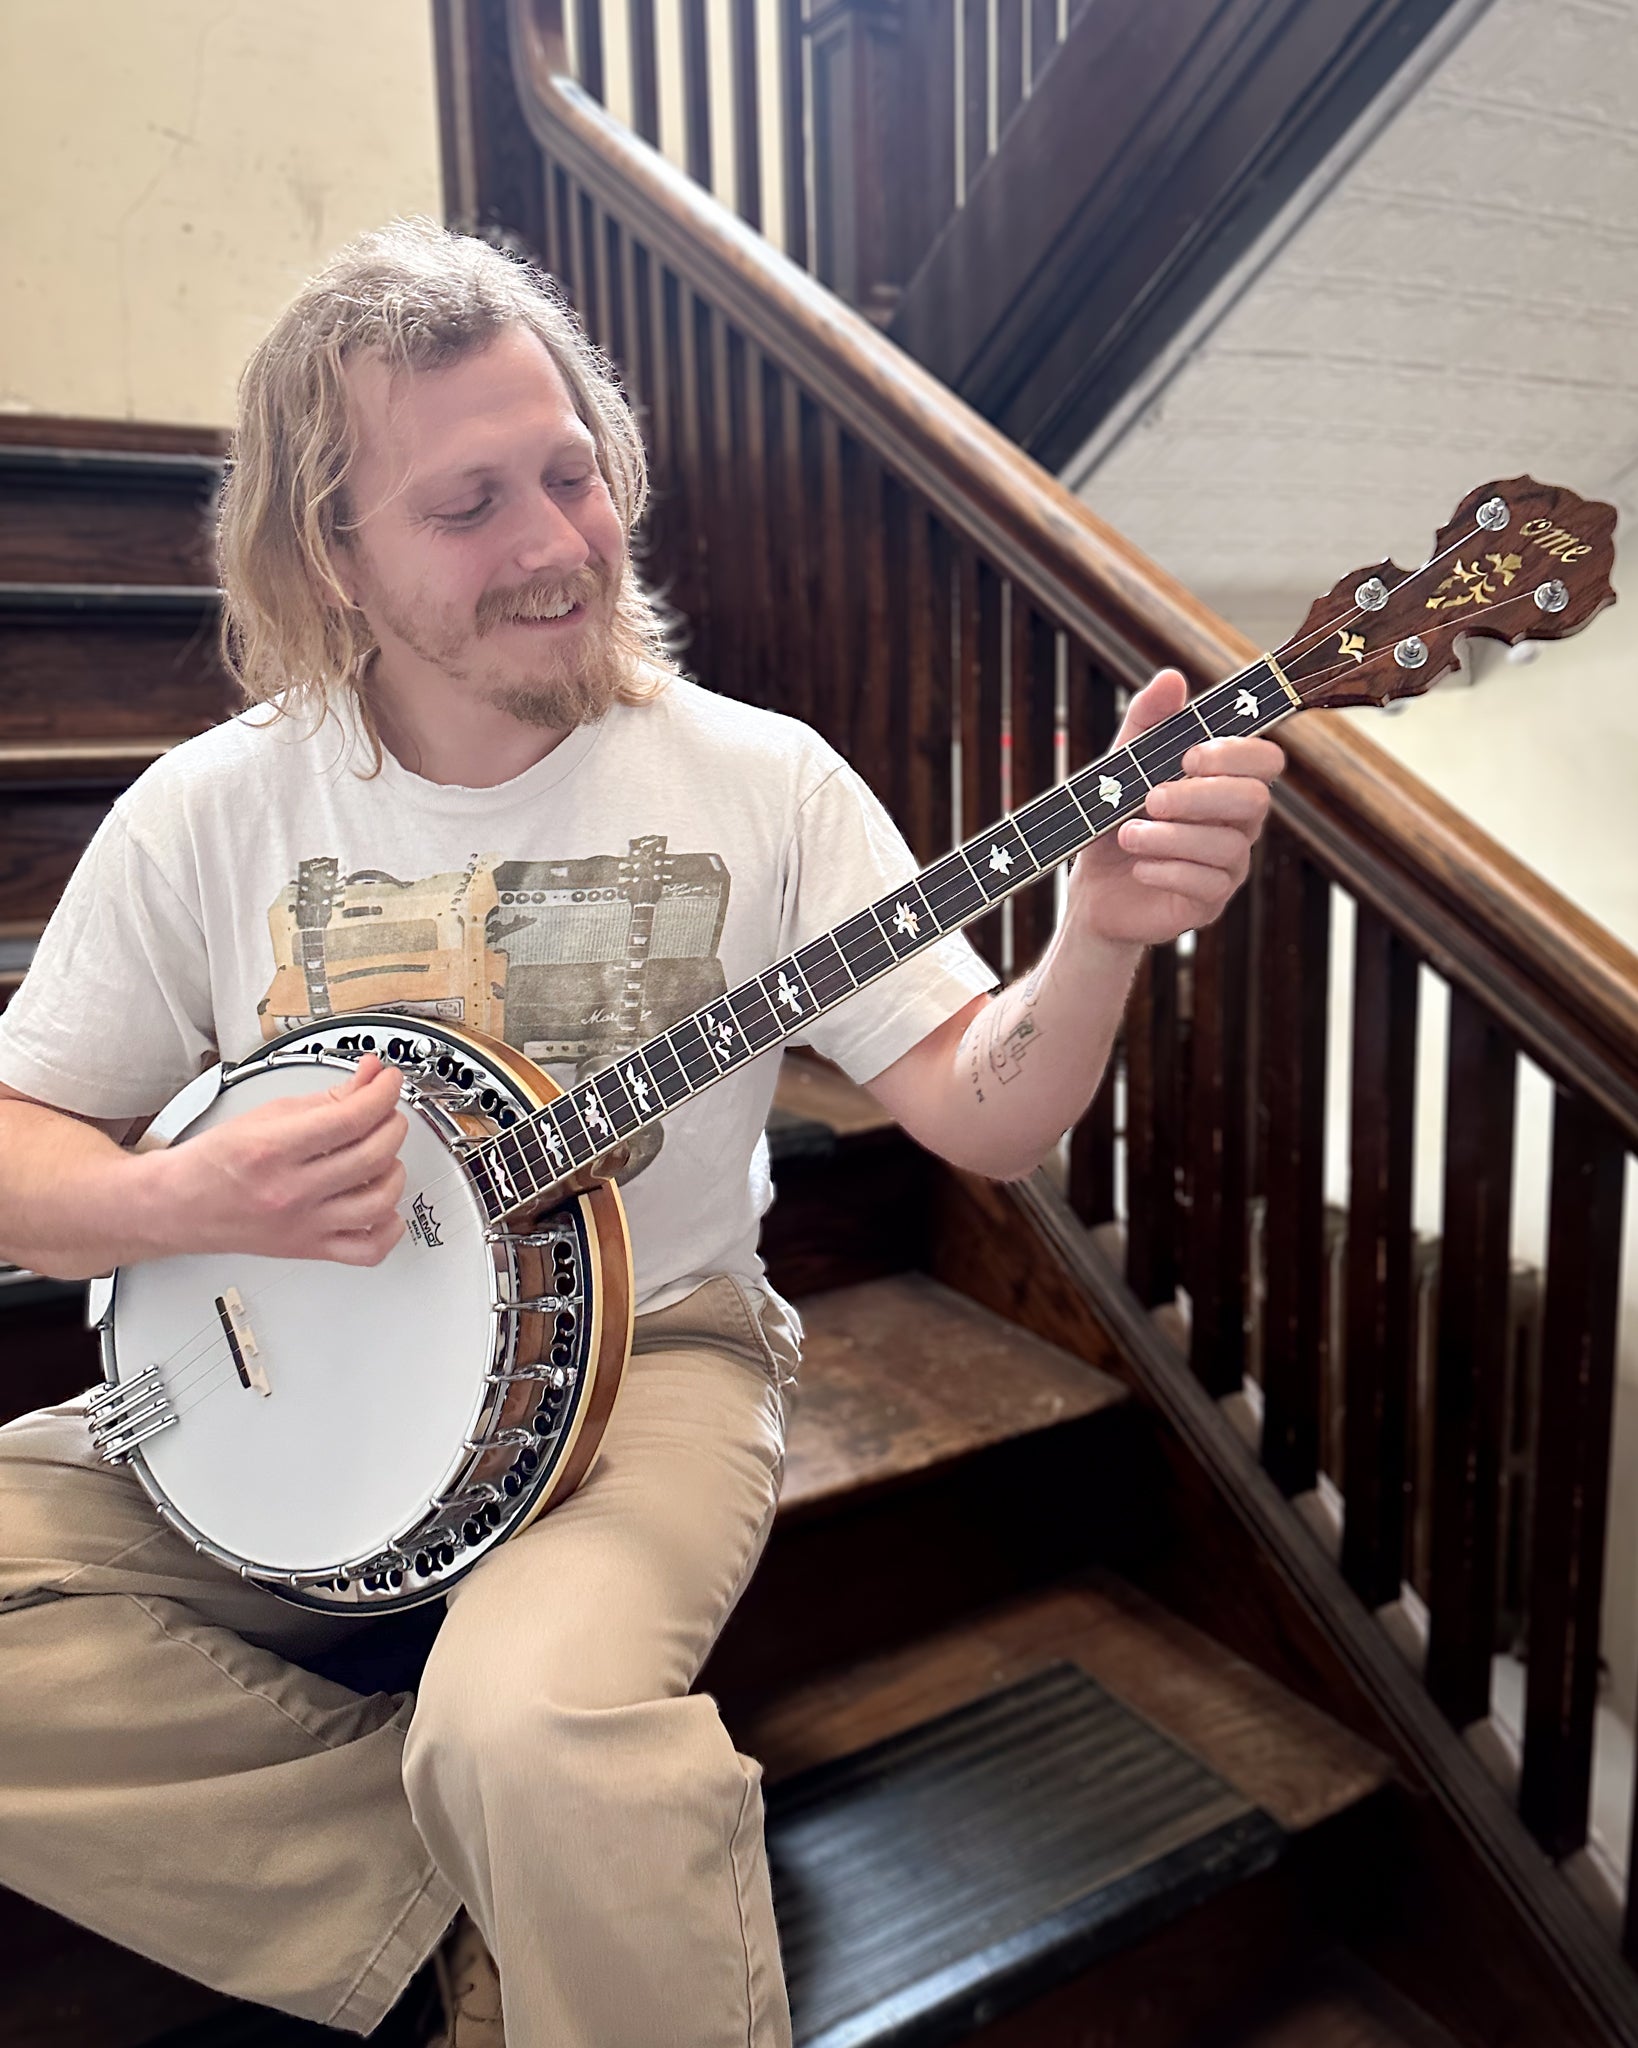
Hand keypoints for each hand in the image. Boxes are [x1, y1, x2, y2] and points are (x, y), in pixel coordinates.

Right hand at [141, 1053, 409, 1266]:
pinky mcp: (309, 1248)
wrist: (177, 1206)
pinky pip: (368, 1251)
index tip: (389, 1081)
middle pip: (371, 1155)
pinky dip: (388, 1227)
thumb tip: (369, 1079)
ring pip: (378, 1201)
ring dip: (394, 1170)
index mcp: (273, 1150)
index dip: (383, 1092)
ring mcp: (302, 1225)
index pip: (350, 1117)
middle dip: (392, 1123)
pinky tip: (384, 1205)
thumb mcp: (265, 1114)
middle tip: (386, 1111)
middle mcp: (290, 1191)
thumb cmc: (214, 1162)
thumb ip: (325, 1098)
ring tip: (383, 1155)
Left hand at [1066, 669, 1282, 945]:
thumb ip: (1147, 720)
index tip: (1189, 756)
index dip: (1236, 754)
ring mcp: (1228, 866)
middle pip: (1254, 800)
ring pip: (1226, 846)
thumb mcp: (1123, 763)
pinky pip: (1206, 885)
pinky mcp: (1209, 904)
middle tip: (1151, 798)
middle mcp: (1238, 824)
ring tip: (1128, 835)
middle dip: (1200, 796)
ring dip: (1170, 837)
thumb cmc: (1115, 818)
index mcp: (1226, 783)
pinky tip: (1139, 867)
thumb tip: (1171, 677)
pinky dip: (1167, 870)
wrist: (1091, 886)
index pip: (1265, 761)